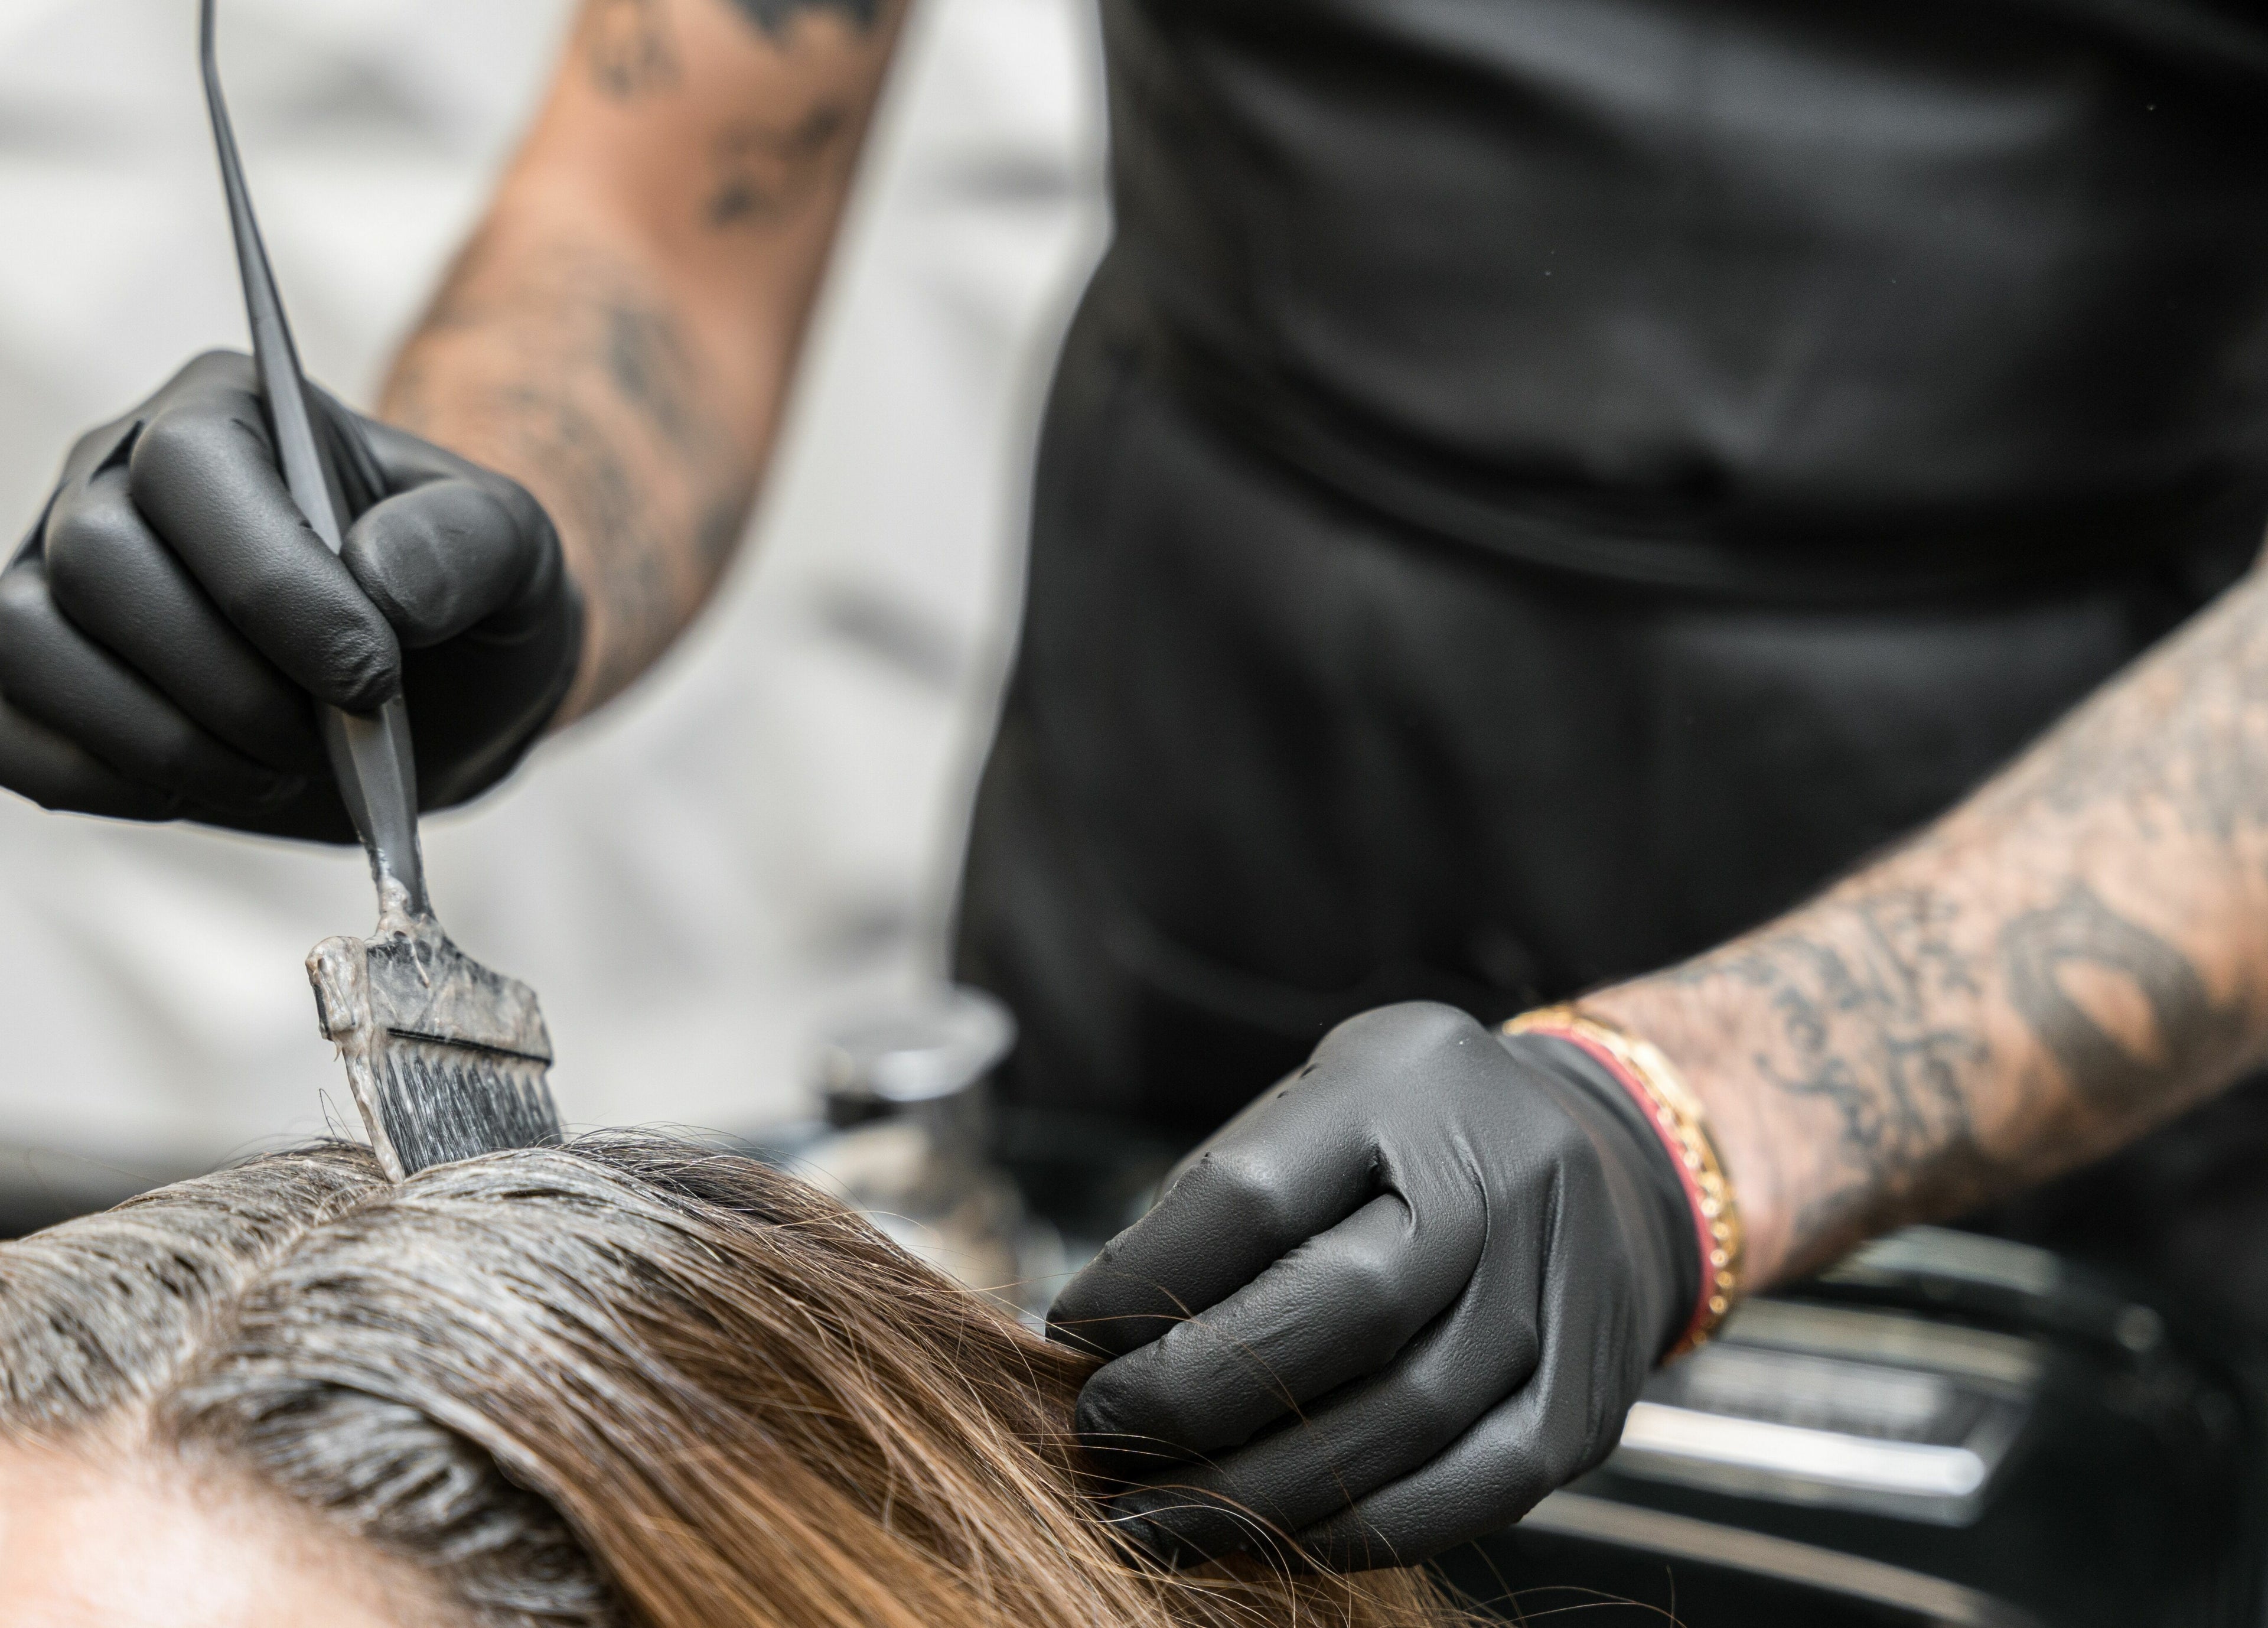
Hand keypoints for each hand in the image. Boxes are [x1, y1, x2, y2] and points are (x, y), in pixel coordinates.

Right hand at [0, 351, 581, 839]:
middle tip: (327, 736)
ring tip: (281, 767)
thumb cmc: (466, 598)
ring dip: (166, 739)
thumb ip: (469, 544)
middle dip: (226, 680)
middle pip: (98, 559)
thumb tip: (381, 582)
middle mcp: (119, 472)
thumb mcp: (515, 550)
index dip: (274, 587)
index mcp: (232, 412)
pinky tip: (209, 785)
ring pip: (29, 640)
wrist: (442, 684)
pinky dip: (108, 779)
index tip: (371, 677)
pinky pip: (7, 730)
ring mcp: (58, 572)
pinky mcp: (39, 673)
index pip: (195, 466)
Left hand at [1047, 1001, 1698, 1568]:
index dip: (1146, 1279)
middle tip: (1101, 1435)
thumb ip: (1215, 1201)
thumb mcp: (1314, 1108)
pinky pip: (1472, 1489)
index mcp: (1405, 1083)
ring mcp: (1560, 1291)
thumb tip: (1100, 1334)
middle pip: (1343, 1309)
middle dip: (1196, 1393)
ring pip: (1404, 1417)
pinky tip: (1271, 1537)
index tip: (1072, 1334)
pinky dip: (1359, 1527)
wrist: (1609, 1161)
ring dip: (1258, 1489)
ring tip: (1153, 1513)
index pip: (1254, 1194)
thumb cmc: (1410, 1142)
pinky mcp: (1589, 1399)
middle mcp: (1500, 1179)